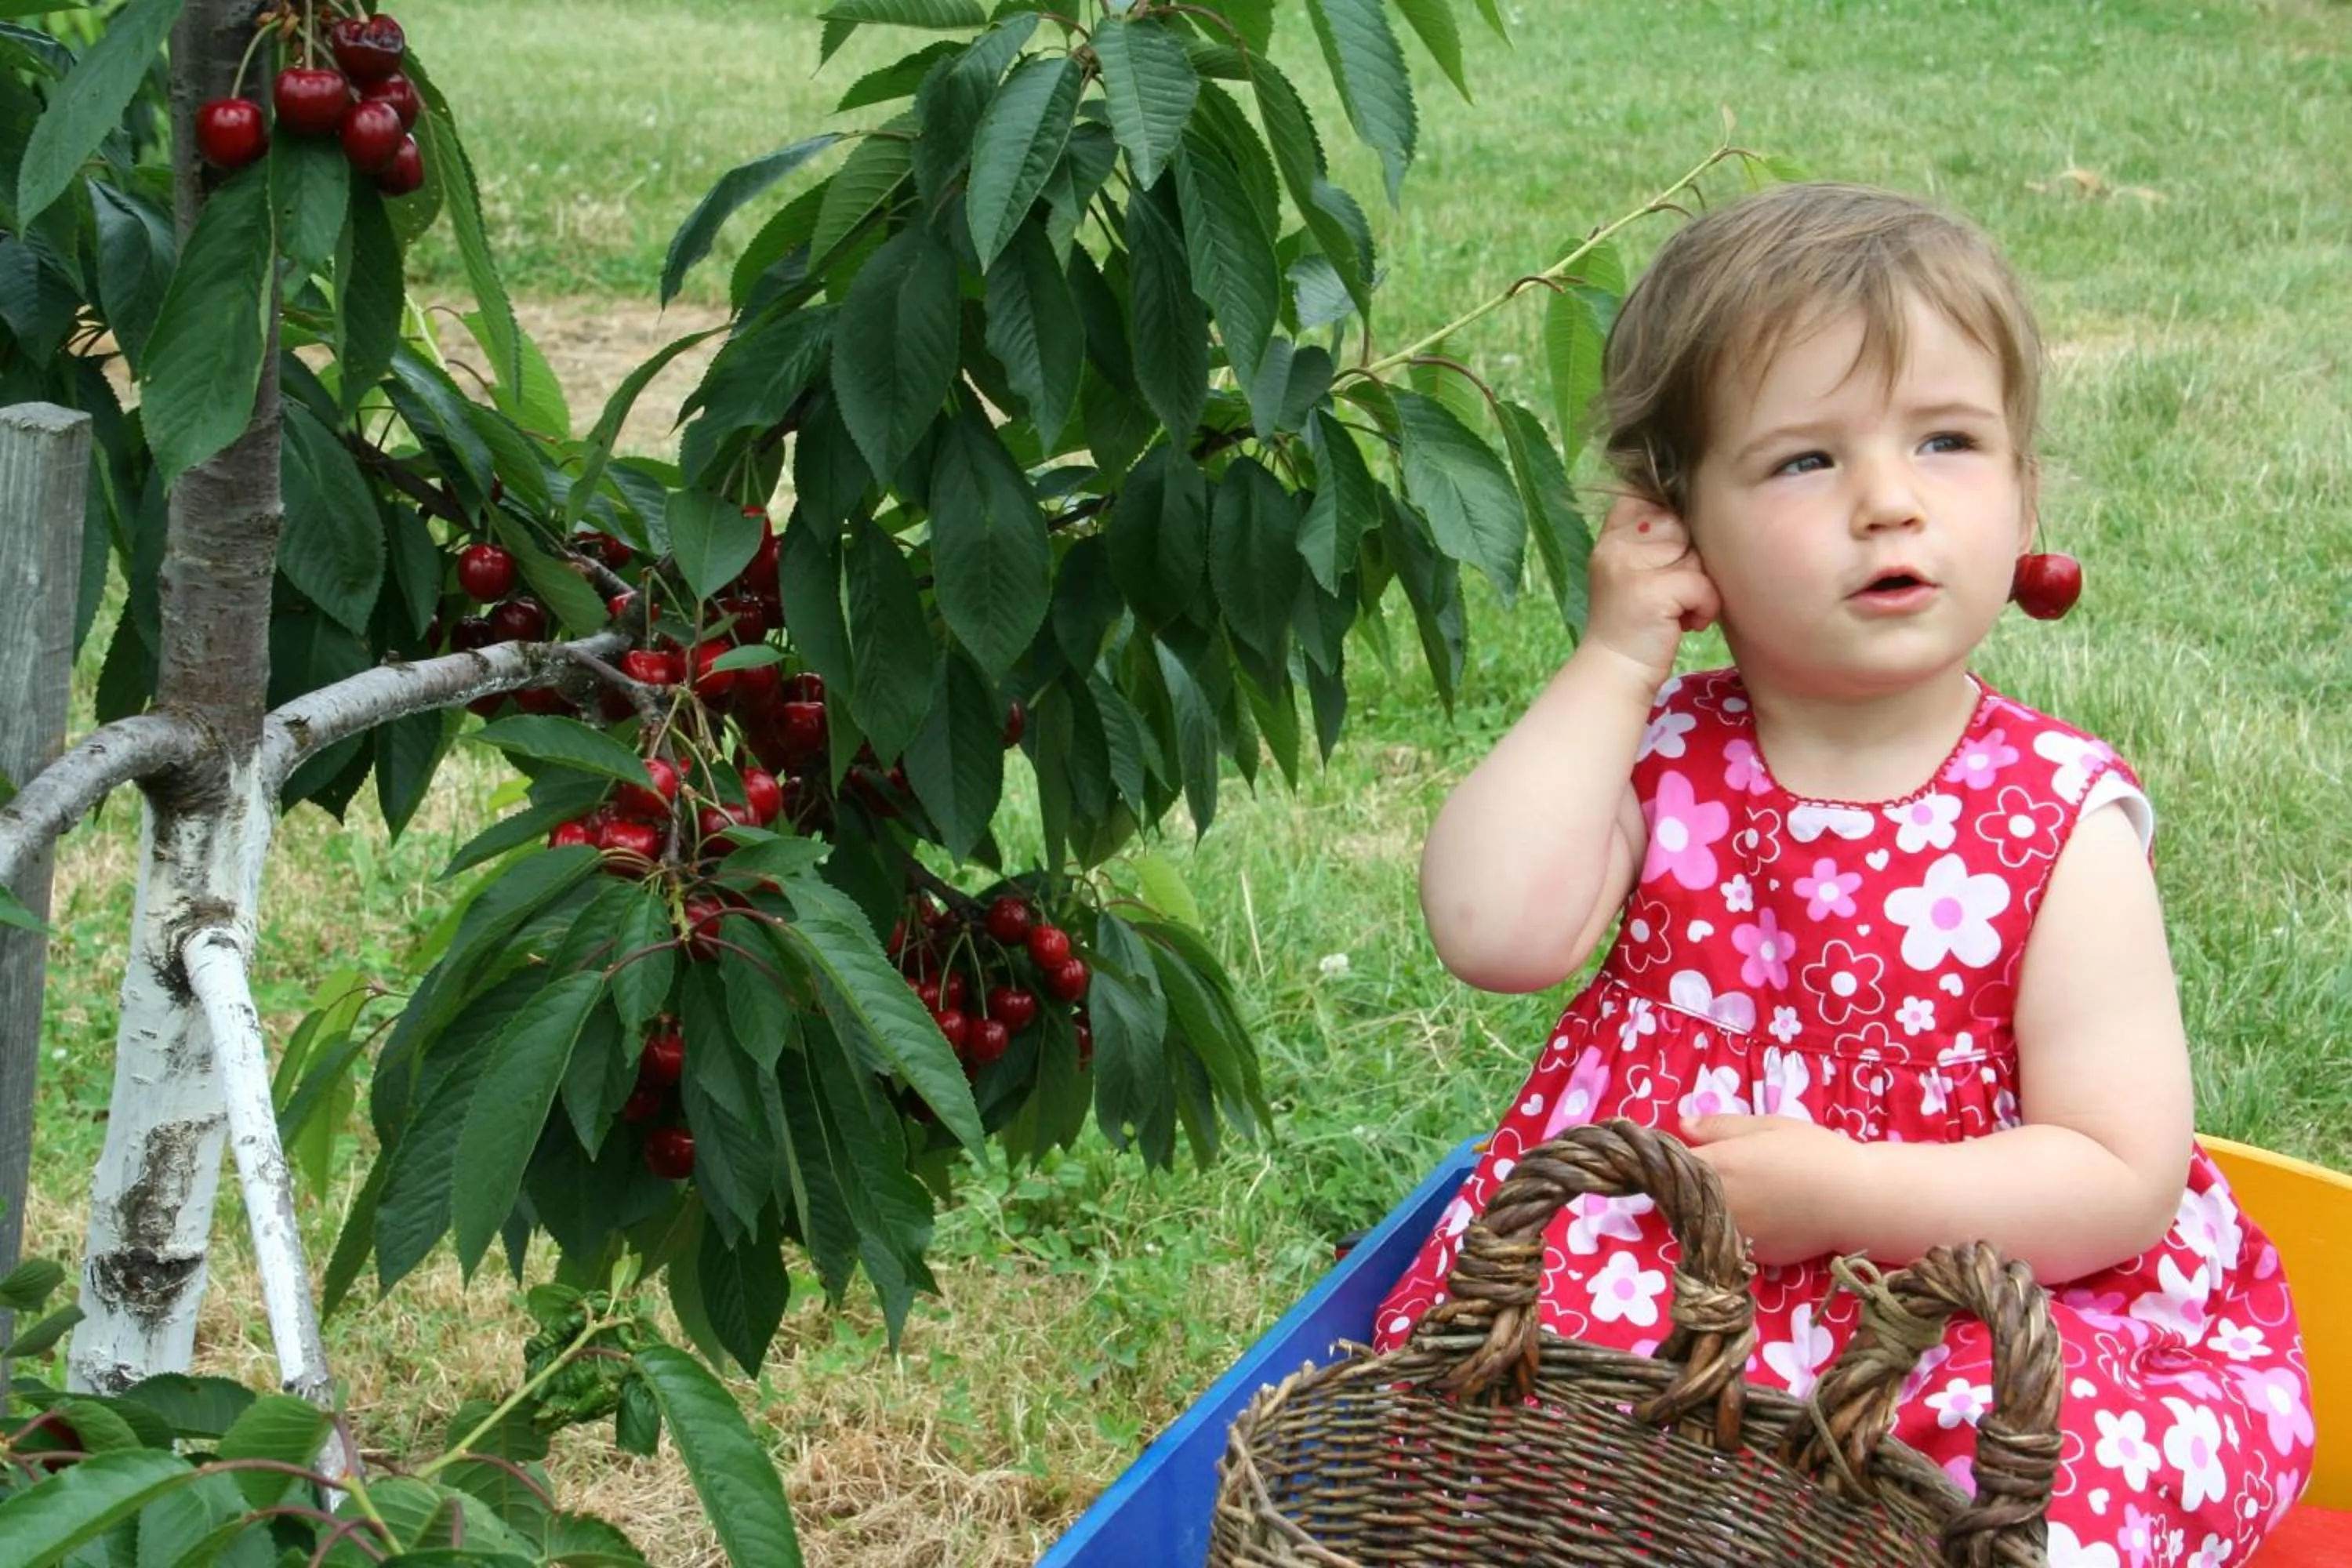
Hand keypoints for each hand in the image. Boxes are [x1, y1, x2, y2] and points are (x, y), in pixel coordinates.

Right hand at [1583, 493, 1721, 687]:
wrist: (1615, 673)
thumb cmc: (1635, 623)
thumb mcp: (1634, 571)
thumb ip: (1655, 539)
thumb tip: (1700, 507)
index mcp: (1611, 537)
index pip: (1651, 498)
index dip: (1671, 525)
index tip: (1666, 559)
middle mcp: (1615, 546)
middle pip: (1682, 527)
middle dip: (1689, 561)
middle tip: (1672, 592)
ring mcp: (1629, 568)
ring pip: (1695, 555)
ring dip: (1699, 586)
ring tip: (1679, 610)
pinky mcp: (1650, 592)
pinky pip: (1701, 583)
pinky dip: (1705, 607)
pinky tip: (1687, 624)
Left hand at [1678, 1113, 1859, 1266]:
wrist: (1855, 1201)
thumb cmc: (1814, 1153)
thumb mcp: (1767, 1125)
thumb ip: (1719, 1126)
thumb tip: (1681, 1125)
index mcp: (1718, 1164)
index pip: (1667, 1167)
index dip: (1666, 1162)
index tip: (1671, 1158)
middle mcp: (1718, 1203)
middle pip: (1677, 1199)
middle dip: (1680, 1189)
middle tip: (1698, 1178)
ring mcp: (1734, 1233)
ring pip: (1699, 1225)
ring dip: (1701, 1213)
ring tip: (1728, 1198)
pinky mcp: (1752, 1256)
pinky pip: (1727, 1243)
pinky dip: (1729, 1233)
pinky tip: (1750, 1219)